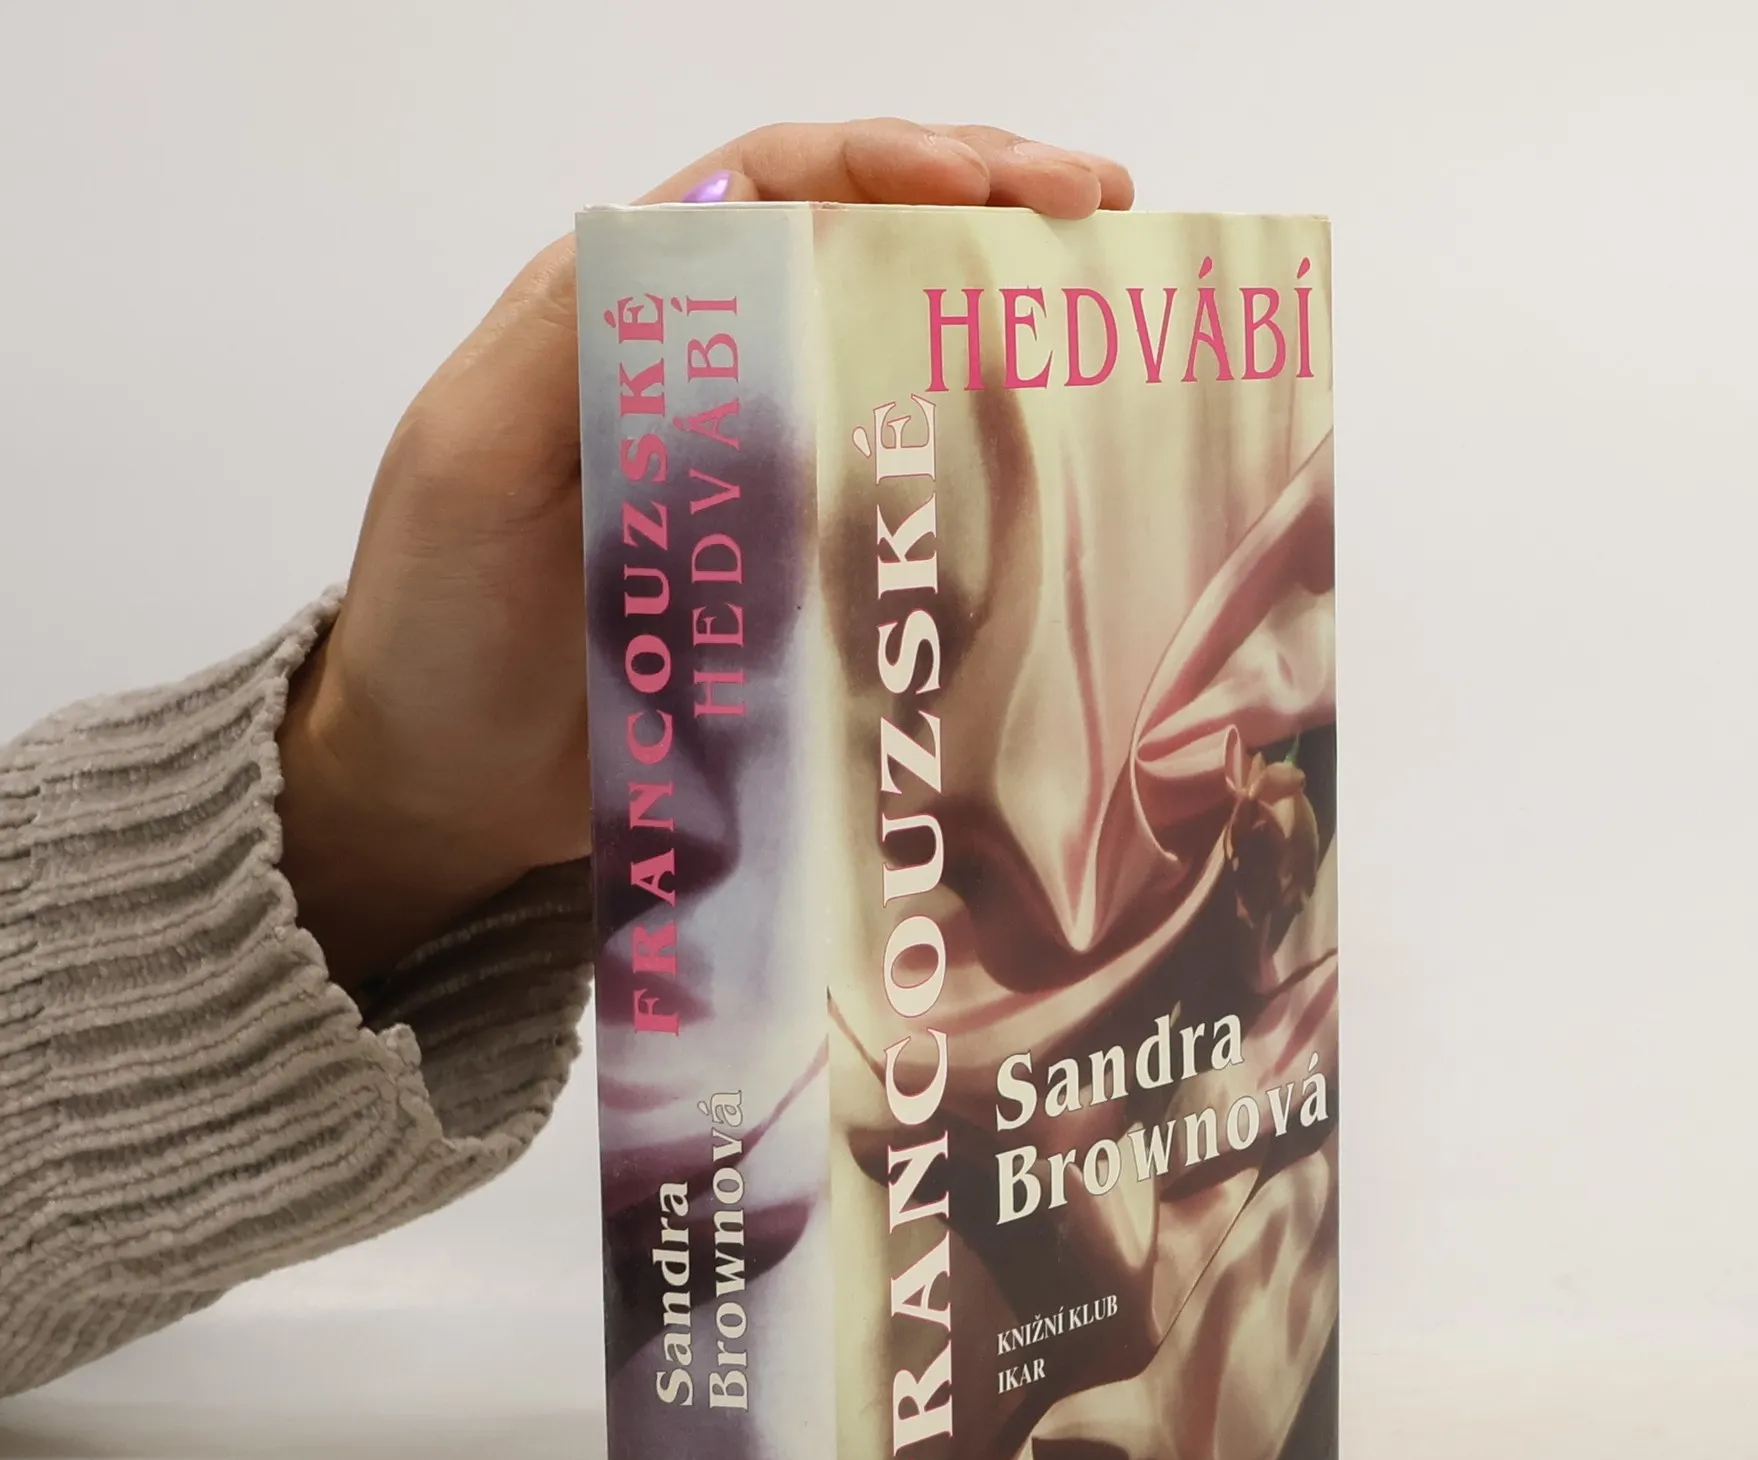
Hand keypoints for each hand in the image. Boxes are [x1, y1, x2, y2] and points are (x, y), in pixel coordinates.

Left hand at [277, 121, 1133, 987]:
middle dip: (986, 211)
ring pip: (898, 371)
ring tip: (1107, 311)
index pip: (780, 190)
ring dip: (1001, 328)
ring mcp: (767, 485)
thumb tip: (714, 218)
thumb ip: (576, 337)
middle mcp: (717, 381)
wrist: (441, 787)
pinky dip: (980, 478)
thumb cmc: (438, 617)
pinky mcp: (797, 586)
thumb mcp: (477, 455)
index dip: (896, 163)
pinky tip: (1054, 470)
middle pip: (864, 257)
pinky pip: (901, 510)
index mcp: (635, 316)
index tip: (1003, 182)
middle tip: (1104, 213)